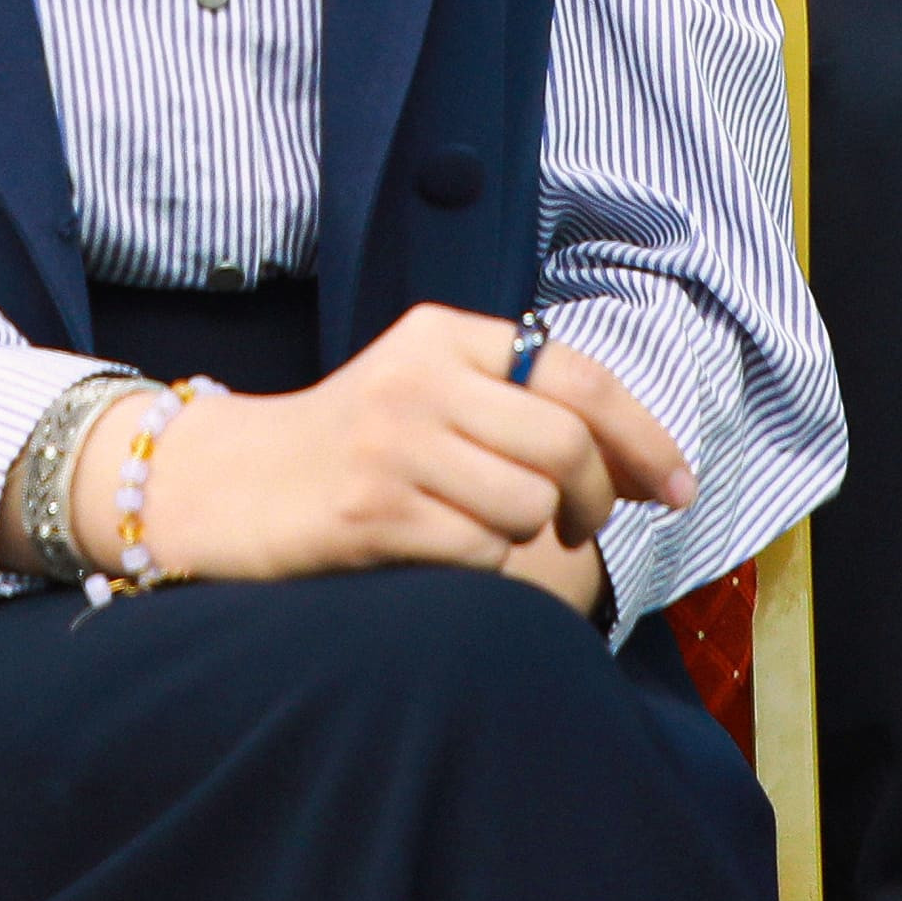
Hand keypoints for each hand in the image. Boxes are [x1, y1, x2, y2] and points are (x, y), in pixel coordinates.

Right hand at [123, 303, 692, 584]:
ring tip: (480, 528)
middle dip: (595, 500)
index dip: (645, 439)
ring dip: (525, 536)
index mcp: (442, 334)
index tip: (679, 490)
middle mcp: (419, 377)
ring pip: (527, 504)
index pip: (579, 377)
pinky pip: (478, 553)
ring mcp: (392, 443)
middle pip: (566, 445)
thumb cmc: (350, 447)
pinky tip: (435, 551)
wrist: (223, 484)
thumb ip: (516, 401)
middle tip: (582, 528)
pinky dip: (478, 566)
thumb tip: (638, 461)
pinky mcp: (369, 511)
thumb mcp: (426, 390)